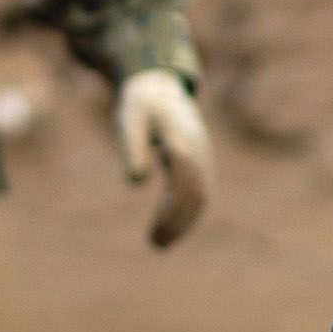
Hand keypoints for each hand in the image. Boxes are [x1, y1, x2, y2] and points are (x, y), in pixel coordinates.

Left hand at [113, 70, 214, 249]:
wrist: (160, 88)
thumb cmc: (141, 105)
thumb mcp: (129, 119)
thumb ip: (133, 147)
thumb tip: (137, 181)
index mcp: (181, 139)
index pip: (185, 180)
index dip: (172, 209)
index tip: (154, 231)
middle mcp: (198, 151)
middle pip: (197, 194)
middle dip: (179, 222)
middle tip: (155, 244)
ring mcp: (202, 158)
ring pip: (202, 197)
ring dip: (184, 223)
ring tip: (159, 243)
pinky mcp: (199, 165)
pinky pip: (200, 193)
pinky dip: (187, 215)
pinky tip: (168, 230)